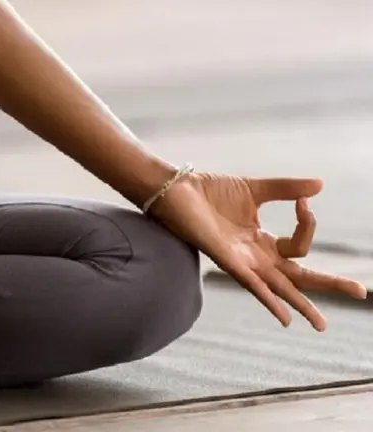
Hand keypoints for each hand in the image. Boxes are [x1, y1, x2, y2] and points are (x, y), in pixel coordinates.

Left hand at [150, 173, 366, 330]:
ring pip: (278, 287)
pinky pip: (251, 283)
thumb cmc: (208, 192)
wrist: (175, 190)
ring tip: (322, 324)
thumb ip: (286, 190)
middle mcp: (254, 257)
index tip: (304, 202)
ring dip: (302, 304)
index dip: (309, 223)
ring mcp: (241, 261)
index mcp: (262, 242)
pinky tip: (284, 316)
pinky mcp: (224, 259)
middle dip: (328, 285)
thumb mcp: (254, 189)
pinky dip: (268, 298)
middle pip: (298, 277)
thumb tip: (319, 187)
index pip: (300, 245)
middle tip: (362, 293)